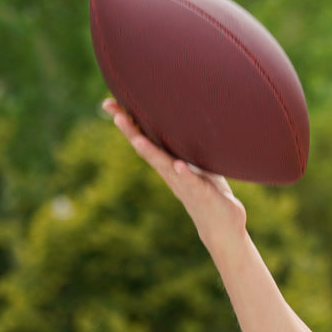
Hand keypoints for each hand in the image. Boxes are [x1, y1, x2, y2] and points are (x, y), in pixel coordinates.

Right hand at [102, 99, 246, 240]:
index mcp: (169, 163)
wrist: (222, 228)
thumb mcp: (198, 164)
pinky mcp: (203, 196)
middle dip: (131, 132)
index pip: (145, 139)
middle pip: (147, 151)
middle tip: (115, 114)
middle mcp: (172, 174)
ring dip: (151, 153)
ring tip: (137, 140)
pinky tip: (178, 165)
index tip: (109, 103)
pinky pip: (192, 184)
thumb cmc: (210, 191)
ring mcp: (185, 186)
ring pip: (165, 167)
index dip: (128, 122)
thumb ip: (188, 146)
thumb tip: (188, 117)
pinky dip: (185, 174)